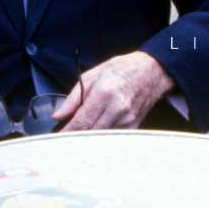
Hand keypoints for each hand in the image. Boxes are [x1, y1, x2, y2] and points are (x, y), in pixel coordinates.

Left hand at [52, 51, 175, 130]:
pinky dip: (102, 135)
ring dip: (89, 136)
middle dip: (76, 136)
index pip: (81, 121)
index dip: (67, 131)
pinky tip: (98, 128)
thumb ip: (73, 98)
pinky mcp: (133, 126)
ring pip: (100, 137)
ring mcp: (127, 119)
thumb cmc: (120, 70)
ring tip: (82, 130)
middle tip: (65, 135)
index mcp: (104, 93)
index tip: (58, 136)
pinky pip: (112, 137)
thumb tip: (59, 116)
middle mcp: (117, 108)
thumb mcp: (92, 75)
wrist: (151, 72)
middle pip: (90, 133)